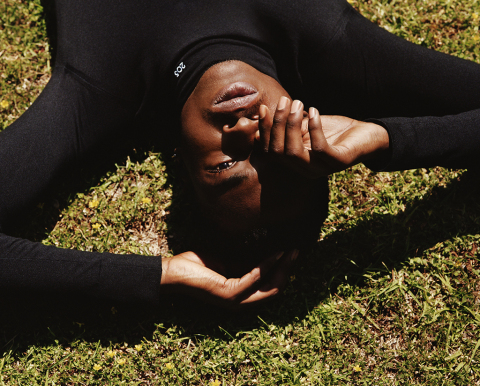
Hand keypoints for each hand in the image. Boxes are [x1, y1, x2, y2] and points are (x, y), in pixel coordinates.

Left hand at [160, 250, 298, 308]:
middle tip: (296, 251)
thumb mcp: (227, 264)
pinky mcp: (229, 293)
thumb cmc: (196, 267)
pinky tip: (274, 252)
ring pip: (270, 287)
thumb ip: (245, 264)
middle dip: (288, 270)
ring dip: (283, 267)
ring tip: (291, 251)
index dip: (283, 272)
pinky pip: (255, 278)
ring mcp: (236, 300)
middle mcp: (241, 302)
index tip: (291, 253)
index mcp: (241, 296)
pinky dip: (267, 264)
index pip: (270, 288)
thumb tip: (266, 254)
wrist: (173, 272)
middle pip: (275, 289)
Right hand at [257, 96, 389, 176]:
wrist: (368, 135)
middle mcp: (305, 170)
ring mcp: (322, 168)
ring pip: (294, 152)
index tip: (264, 108)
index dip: (265, 130)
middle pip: (279, 152)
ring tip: (299, 104)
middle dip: (278, 124)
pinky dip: (314, 128)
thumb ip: (288, 125)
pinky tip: (315, 111)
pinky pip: (319, 148)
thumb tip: (263, 114)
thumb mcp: (306, 126)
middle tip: (285, 101)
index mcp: (295, 163)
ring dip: (292, 125)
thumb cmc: (334, 130)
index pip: (271, 151)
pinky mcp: (338, 162)